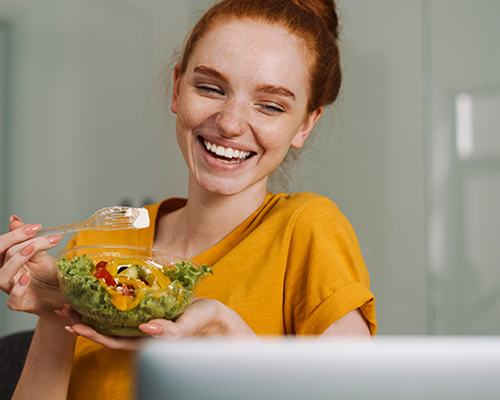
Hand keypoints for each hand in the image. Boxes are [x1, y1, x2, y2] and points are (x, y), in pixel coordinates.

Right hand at [0, 215, 64, 321]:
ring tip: (31, 248)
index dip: (15, 233)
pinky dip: (18, 289)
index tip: (36, 226)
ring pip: (2, 276)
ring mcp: (12, 290)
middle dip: (14, 240)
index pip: (2, 245)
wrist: (64, 297)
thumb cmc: (50, 277)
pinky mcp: (22, 304)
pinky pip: (12, 301)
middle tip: (34, 233)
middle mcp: (7, 274)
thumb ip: (29, 239)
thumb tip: (14, 219)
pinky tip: (27, 278)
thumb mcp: (42, 254)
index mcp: (9, 260)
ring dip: (17, 260)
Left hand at [64, 298, 257, 349]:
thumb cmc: (206, 324)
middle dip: (84, 320)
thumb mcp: (190, 325)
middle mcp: (142, 333)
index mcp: (148, 341)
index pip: (113, 340)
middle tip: (63, 307)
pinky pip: (126, 309)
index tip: (73, 323)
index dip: (92, 333)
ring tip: (74, 299)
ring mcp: (146, 322)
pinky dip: (111, 301)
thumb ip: (171, 331)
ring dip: (93, 310)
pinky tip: (104, 291)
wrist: (219, 320)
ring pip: (114, 319)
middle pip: (107, 330)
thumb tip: (148, 330)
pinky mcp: (152, 311)